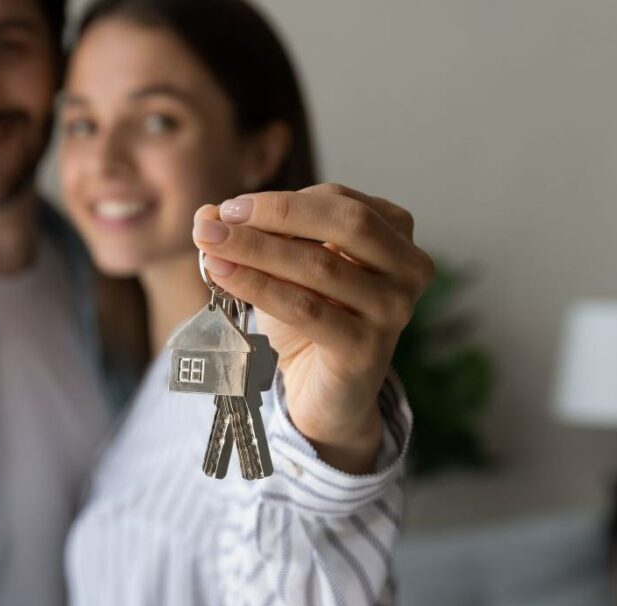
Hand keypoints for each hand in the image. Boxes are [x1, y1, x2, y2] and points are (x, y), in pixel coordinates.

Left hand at [192, 183, 433, 473]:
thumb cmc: (311, 320)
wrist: (325, 393)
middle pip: (345, 222)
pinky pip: (306, 308)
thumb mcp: (284, 268)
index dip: (280, 202)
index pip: (337, 201)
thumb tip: (208, 215)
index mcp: (396, 233)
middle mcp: (408, 268)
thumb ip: (253, 235)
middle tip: (219, 221)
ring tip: (209, 245)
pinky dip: (260, 287)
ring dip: (256, 250)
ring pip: (321, 265)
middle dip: (275, 215)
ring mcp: (394, 310)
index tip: (229, 210)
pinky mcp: (368, 348)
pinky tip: (224, 276)